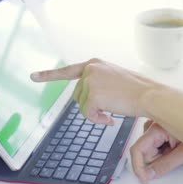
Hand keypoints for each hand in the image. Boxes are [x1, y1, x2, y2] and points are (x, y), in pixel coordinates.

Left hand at [30, 58, 156, 123]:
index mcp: (95, 64)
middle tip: (110, 106)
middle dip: (90, 105)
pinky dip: (98, 120)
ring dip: (95, 112)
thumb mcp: (114, 78)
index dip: (49, 75)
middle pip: (77, 95)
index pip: (68, 71)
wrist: (148, 94)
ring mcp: (90, 81)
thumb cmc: (136, 89)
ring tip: (113, 109)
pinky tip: (111, 118)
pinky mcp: (92, 94)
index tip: (33, 77)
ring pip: (82, 106)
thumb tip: (85, 97)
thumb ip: (97, 82)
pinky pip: (88, 115)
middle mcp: (90, 69)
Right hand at [130, 120, 182, 183]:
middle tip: (173, 156)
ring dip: (159, 154)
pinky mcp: (157, 126)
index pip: (137, 149)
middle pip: (143, 151)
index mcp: (157, 128)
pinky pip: (152, 144)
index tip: (144, 178)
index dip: (138, 167)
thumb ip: (165, 165)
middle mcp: (153, 124)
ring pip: (148, 148)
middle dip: (155, 159)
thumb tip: (150, 174)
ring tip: (176, 149)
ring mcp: (154, 124)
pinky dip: (161, 149)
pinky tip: (173, 145)